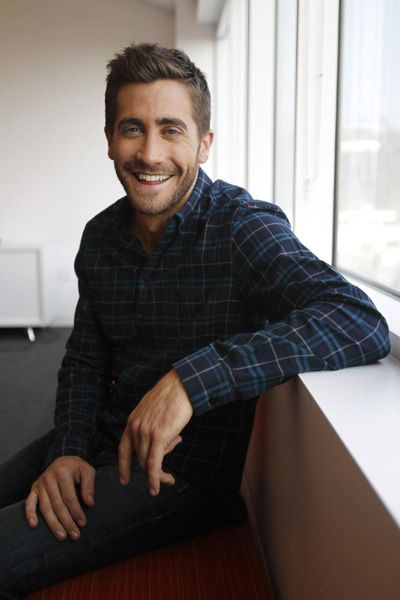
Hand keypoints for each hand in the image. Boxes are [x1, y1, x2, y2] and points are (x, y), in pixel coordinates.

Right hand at [25, 456, 95, 541]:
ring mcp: (40, 484)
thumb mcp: (87, 470)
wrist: (63, 460)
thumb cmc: (77, 467)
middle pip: (58, 505)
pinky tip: (33, 525)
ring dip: (53, 524)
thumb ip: (89, 486)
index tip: (83, 523)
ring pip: (46, 508)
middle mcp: (49, 478)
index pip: (70, 497)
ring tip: (61, 536)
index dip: (76, 511)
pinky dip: (30, 514)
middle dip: (67, 522)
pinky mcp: (34, 489)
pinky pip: (29, 503)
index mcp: (63, 472)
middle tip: (74, 535)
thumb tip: (89, 503)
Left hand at [118, 369, 192, 495]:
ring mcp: (146, 432)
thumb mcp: (153, 411)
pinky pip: (153, 464)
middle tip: (166, 476)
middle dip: (151, 470)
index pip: (123, 448)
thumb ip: (151, 426)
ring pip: (147, 463)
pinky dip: (155, 478)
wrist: (180, 386)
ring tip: (170, 479)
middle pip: (139, 458)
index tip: (124, 479)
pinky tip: (157, 487)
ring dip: (158, 475)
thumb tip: (162, 443)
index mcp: (133, 421)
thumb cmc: (171, 397)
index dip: (123, 466)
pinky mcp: (159, 437)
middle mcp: (135, 428)